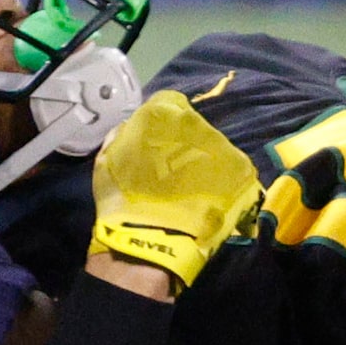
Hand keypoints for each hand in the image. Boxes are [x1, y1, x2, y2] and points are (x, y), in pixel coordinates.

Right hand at [87, 91, 263, 287]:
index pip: (169, 103)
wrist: (152, 240)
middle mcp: (194, 123)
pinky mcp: (239, 169)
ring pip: (214, 145)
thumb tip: (132, 126)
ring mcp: (220, 145)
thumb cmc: (121, 200)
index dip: (164, 123)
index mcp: (161, 115)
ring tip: (195, 186)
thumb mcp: (106, 161)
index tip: (159, 142)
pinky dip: (223, 177)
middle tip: (176, 168)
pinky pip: (231, 166)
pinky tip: (211, 196)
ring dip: (206, 160)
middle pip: (194, 126)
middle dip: (186, 142)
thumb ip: (121, 135)